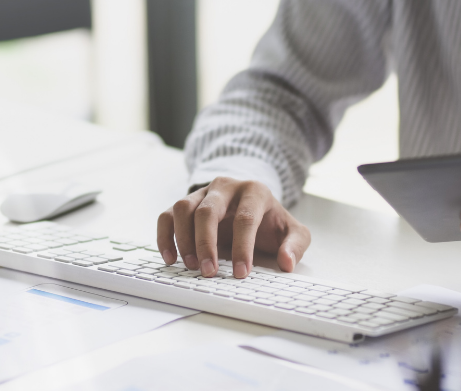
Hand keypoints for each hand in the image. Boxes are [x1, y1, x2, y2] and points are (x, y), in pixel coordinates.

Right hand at [156, 177, 310, 277]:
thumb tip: (287, 263)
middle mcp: (225, 187)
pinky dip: (165, 236)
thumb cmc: (270, 221)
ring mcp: (202, 193)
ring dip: (184, 239)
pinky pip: (167, 215)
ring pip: (183, 208)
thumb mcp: (292, 231)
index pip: (245, 218)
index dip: (242, 247)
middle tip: (208, 272)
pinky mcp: (186, 203)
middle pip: (208, 211)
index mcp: (254, 192)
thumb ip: (295, 245)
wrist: (252, 202)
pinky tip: (171, 258)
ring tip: (191, 266)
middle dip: (206, 244)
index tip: (240, 272)